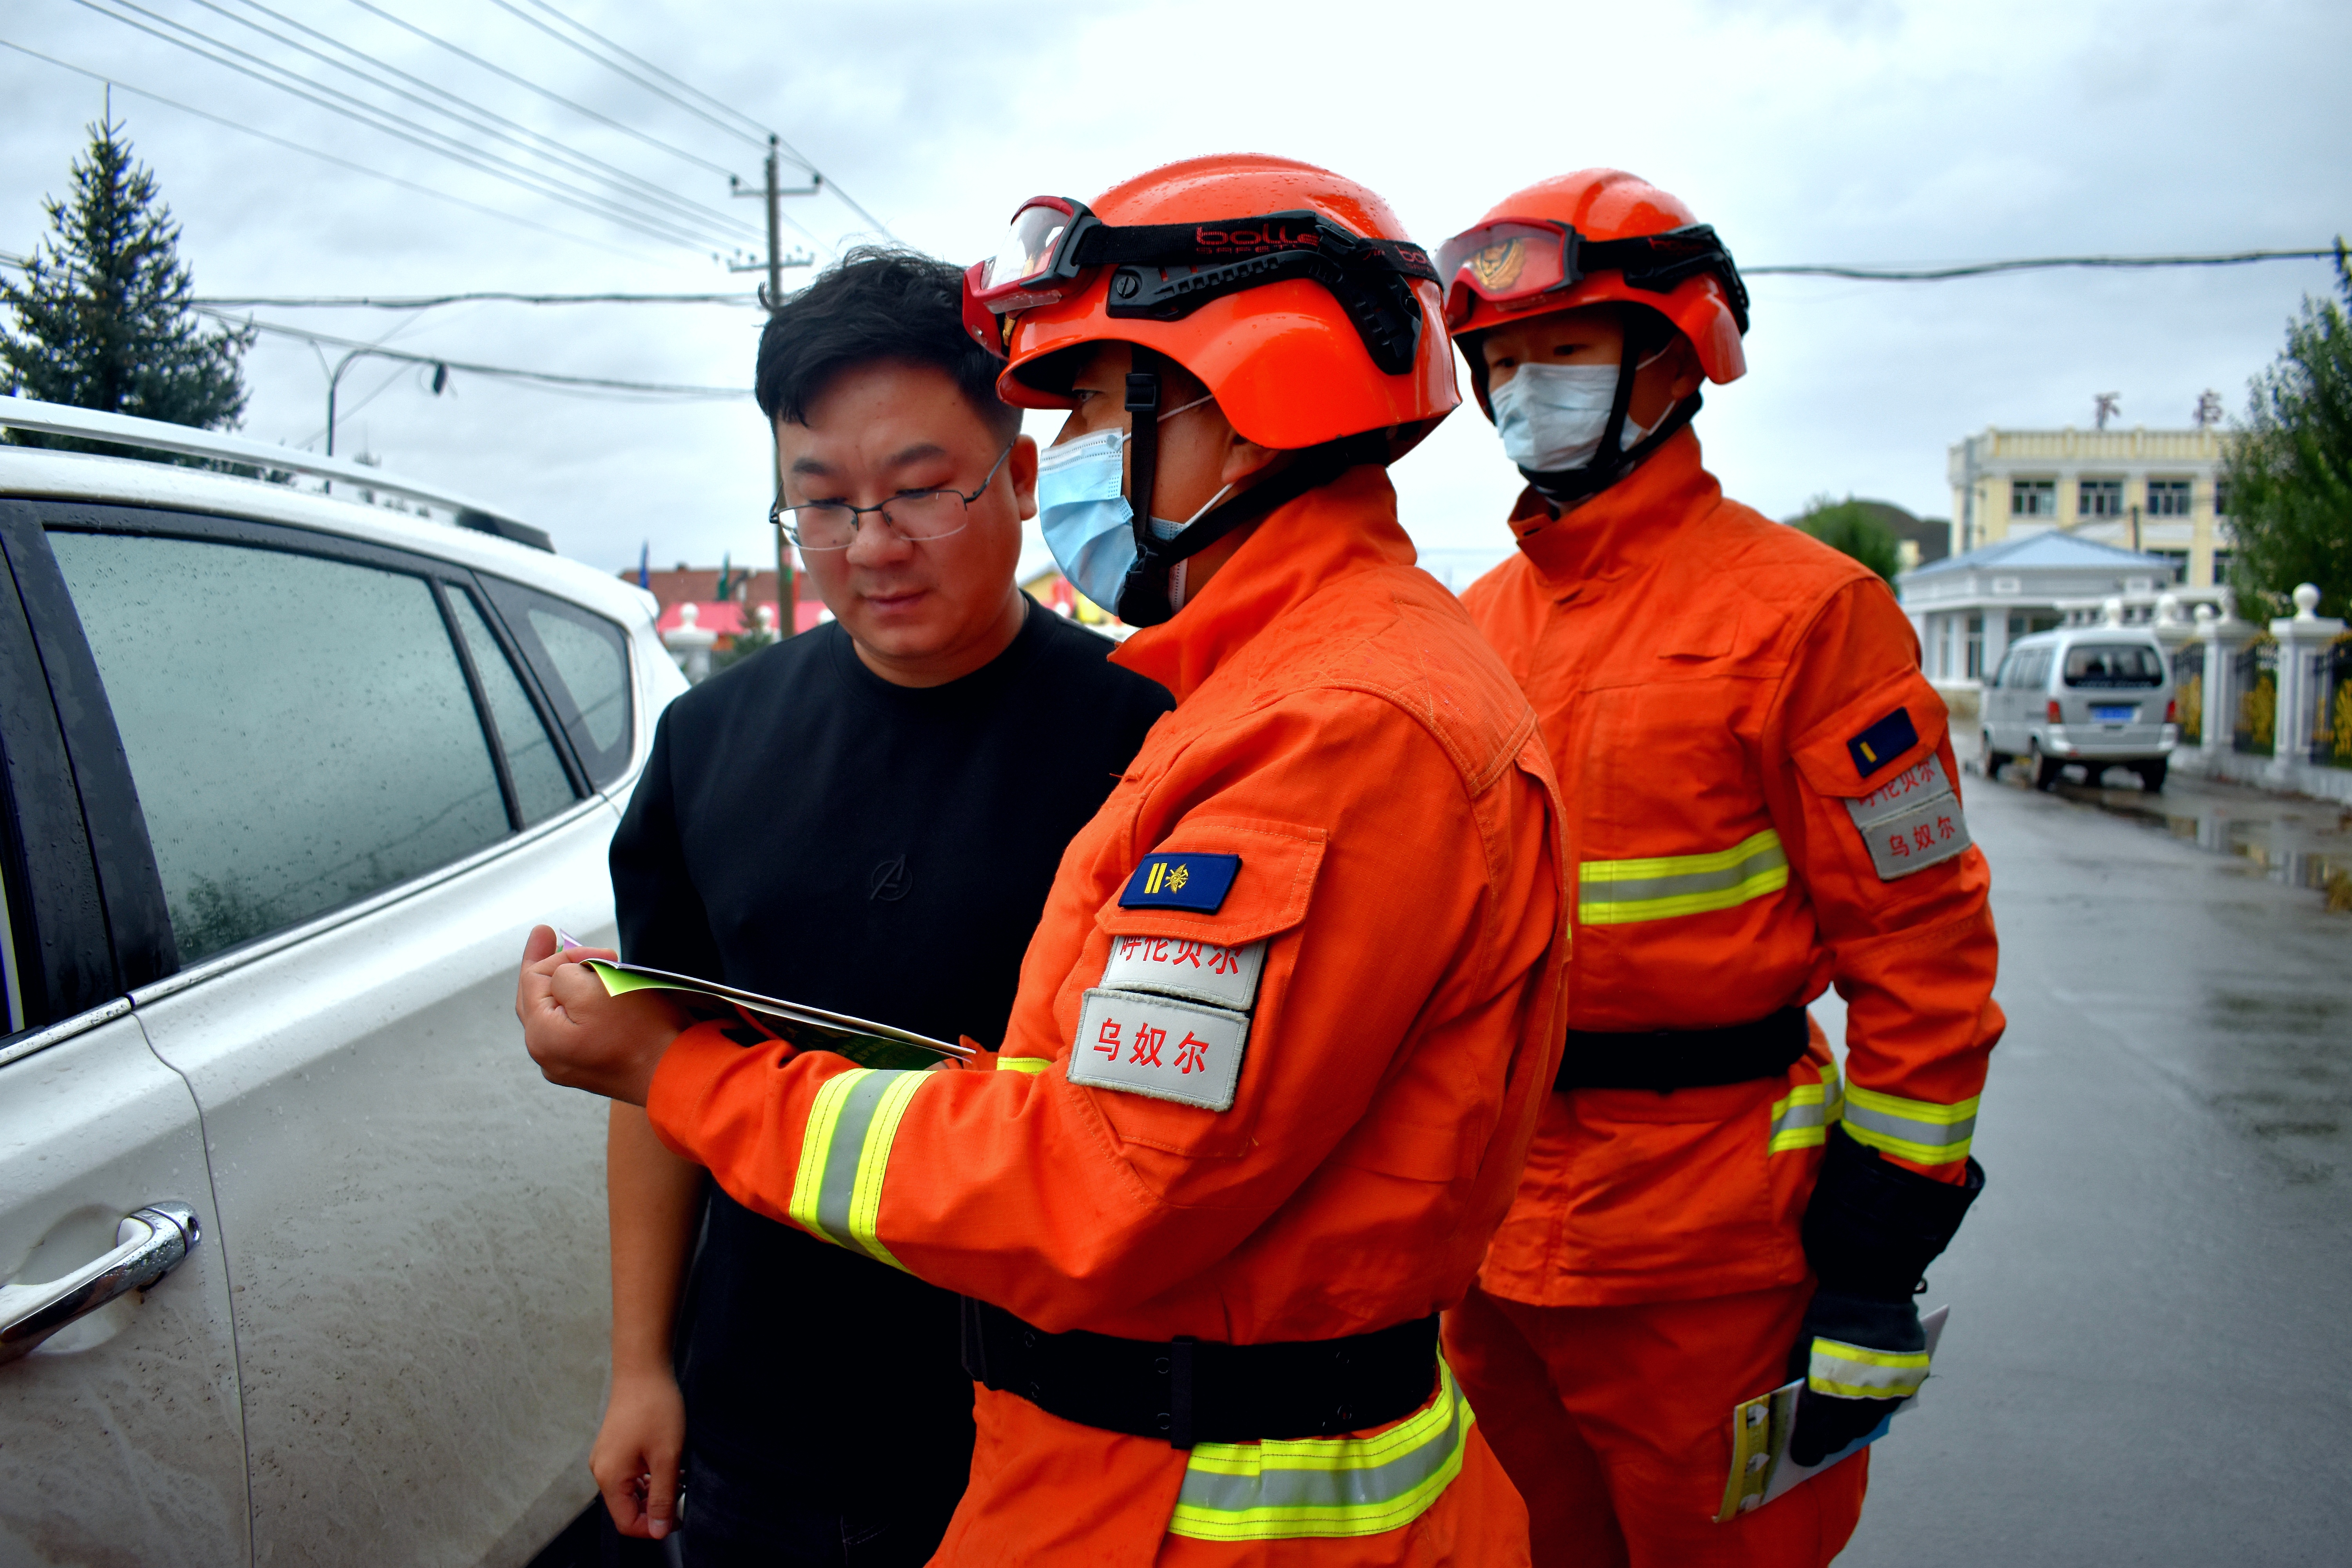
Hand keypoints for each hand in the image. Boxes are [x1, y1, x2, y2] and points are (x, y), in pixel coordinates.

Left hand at [516, 925, 688, 1104]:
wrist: (680, 1074)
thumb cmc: (640, 1031)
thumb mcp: (594, 988)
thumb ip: (564, 974)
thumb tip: (563, 978)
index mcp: (542, 1036)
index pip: (534, 979)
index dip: (560, 955)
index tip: (591, 947)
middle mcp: (548, 1056)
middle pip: (538, 999)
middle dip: (550, 966)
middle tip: (545, 935)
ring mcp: (569, 1066)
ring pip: (558, 1014)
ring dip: (568, 986)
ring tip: (579, 964)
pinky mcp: (593, 1069)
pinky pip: (575, 1031)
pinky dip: (580, 1007)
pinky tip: (590, 995)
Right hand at [591, 1366, 685, 1540]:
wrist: (643, 1370)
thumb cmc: (655, 1409)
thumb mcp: (666, 1457)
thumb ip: (663, 1497)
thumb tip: (660, 1531)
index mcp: (610, 1477)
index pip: (627, 1522)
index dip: (653, 1526)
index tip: (678, 1516)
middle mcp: (602, 1471)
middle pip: (627, 1508)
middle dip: (656, 1506)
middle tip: (682, 1492)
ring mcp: (606, 1458)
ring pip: (630, 1491)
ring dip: (654, 1490)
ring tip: (678, 1475)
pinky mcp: (614, 1447)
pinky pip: (630, 1474)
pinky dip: (649, 1476)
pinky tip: (668, 1464)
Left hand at [1786, 1289, 1927, 1466]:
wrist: (1871, 1285)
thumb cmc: (1828, 1314)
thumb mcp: (1803, 1347)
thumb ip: (1803, 1380)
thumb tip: (1802, 1410)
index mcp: (1828, 1388)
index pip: (1816, 1435)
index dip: (1808, 1449)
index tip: (1803, 1457)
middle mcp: (1861, 1395)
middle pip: (1846, 1434)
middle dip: (1831, 1440)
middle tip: (1822, 1441)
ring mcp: (1888, 1389)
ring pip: (1870, 1422)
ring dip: (1855, 1425)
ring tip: (1843, 1424)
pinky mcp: (1909, 1378)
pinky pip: (1891, 1403)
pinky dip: (1877, 1405)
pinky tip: (1866, 1401)